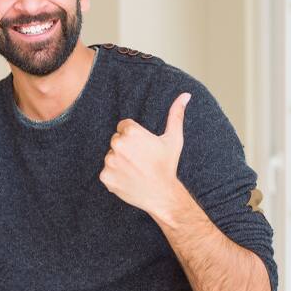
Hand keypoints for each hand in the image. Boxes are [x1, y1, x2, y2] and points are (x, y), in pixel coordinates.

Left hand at [99, 92, 191, 216]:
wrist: (162, 195)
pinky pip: (106, 171)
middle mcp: (118, 144)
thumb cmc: (168, 165)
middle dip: (126, 148)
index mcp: (131, 132)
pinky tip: (128, 179)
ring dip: (119, 161)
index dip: (135, 137)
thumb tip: (185, 95)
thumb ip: (176, 114)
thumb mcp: (174, 139)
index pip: (123, 127)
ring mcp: (110, 161)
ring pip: (111, 156)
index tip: (144, 148)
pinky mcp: (105, 176)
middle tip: (141, 160)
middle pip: (116, 140)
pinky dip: (115, 175)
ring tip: (135, 170)